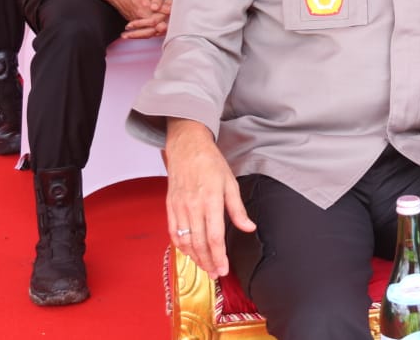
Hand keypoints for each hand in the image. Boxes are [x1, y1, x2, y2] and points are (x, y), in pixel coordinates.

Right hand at [123, 0, 173, 38]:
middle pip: (156, 23)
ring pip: (149, 31)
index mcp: (145, 4)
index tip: (175, 10)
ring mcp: (136, 19)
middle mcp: (140, 14)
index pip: (161, 12)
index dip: (170, 11)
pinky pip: (141, 31)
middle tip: (173, 21)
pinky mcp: (133, 22)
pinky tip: (157, 33)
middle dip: (165, 22)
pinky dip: (150, 33)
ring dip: (158, 31)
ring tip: (166, 30)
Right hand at [165, 119, 254, 277]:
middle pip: (199, 243)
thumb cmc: (210, 163)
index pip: (215, 237)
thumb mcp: (231, 183)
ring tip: (206, 267)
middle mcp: (193, 207)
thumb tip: (249, 228)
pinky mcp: (170, 207)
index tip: (224, 269)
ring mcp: (179, 207)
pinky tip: (189, 253)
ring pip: (185, 241)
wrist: (186, 146)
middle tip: (217, 274)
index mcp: (211, 200)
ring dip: (195, 258)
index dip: (219, 256)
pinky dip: (181, 246)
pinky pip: (173, 233)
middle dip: (208, 262)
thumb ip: (238, 209)